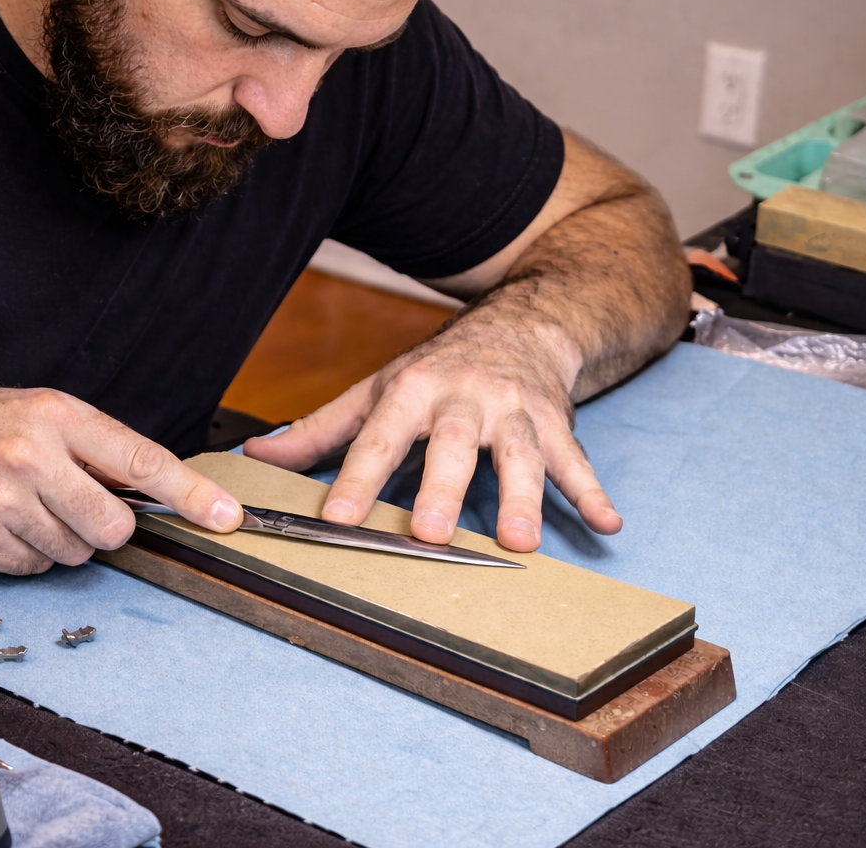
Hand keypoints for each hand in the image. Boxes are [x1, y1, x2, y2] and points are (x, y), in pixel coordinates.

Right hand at [0, 387, 241, 572]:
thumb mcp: (24, 411)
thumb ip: (84, 444)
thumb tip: (146, 487)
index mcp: (52, 415)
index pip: (139, 460)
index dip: (190, 494)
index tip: (225, 517)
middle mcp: (30, 458)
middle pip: (114, 526)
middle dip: (104, 528)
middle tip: (68, 505)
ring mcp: (2, 506)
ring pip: (74, 553)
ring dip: (57, 541)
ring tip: (15, 506)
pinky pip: (33, 570)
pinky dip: (21, 556)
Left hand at [242, 314, 621, 551]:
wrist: (520, 323)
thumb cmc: (437, 370)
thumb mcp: (375, 390)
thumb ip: (320, 431)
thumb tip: (257, 458)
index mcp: (411, 392)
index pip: (377, 441)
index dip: (356, 480)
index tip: (337, 520)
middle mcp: (463, 399)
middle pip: (451, 447)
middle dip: (441, 490)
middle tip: (429, 534)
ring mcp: (514, 412)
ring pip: (519, 455)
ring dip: (524, 498)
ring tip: (520, 542)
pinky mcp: (555, 424)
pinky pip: (576, 460)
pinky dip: (593, 492)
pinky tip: (608, 524)